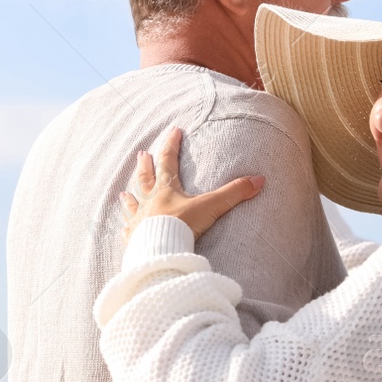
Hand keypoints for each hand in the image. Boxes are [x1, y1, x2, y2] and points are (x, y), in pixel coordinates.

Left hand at [120, 127, 265, 241]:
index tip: (173, 130)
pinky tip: (123, 228)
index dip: (171, 144)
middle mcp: (149, 202)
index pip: (168, 160)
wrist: (160, 251)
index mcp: (166, 190)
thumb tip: (259, 180)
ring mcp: (139, 220)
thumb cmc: (181, 226)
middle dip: (146, 165)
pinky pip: (128, 231)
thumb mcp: (211, 207)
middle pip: (146, 179)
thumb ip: (234, 193)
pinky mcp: (133, 239)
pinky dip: (126, 228)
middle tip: (142, 154)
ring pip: (132, 204)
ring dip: (129, 197)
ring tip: (123, 192)